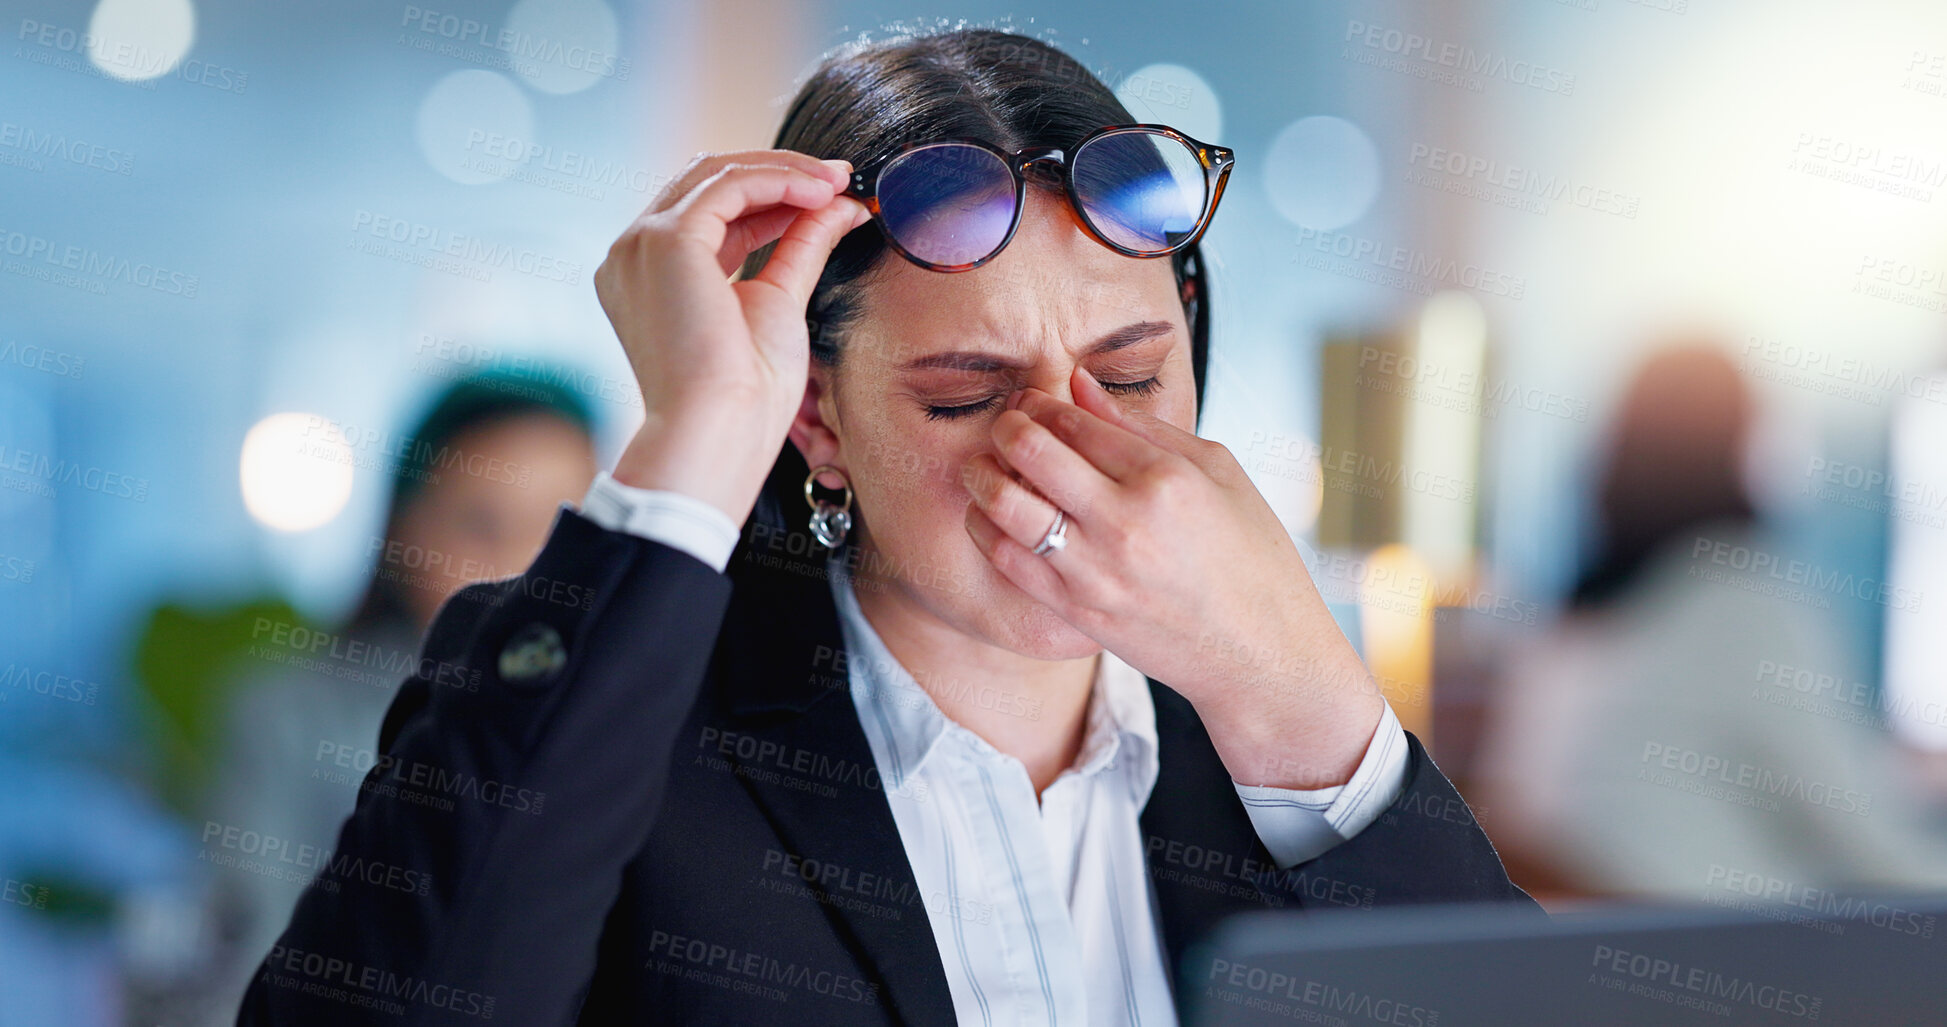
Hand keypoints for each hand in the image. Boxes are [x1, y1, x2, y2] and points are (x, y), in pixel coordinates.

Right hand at [595, 149, 870, 523]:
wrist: (721, 430)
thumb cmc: (745, 396)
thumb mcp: (779, 301)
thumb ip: (800, 247)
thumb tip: (837, 207)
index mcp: (650, 276)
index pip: (710, 210)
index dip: (772, 194)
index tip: (828, 194)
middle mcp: (634, 254)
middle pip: (708, 181)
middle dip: (781, 172)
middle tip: (840, 177)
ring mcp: (642, 244)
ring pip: (716, 173)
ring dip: (785, 170)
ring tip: (838, 182)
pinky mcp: (665, 240)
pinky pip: (728, 184)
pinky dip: (780, 179)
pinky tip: (820, 192)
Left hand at [960, 366, 1386, 788]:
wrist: (1259, 652)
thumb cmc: (1250, 556)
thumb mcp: (1218, 471)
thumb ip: (1142, 426)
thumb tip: (1079, 384)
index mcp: (1166, 478)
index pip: (1074, 420)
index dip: (1041, 403)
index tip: (1032, 402)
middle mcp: (1124, 521)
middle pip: (1030, 450)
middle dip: (1006, 426)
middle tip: (1006, 426)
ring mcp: (1095, 570)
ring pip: (1005, 504)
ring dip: (983, 474)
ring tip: (986, 466)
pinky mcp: (1076, 609)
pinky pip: (1006, 558)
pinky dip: (986, 527)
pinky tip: (993, 515)